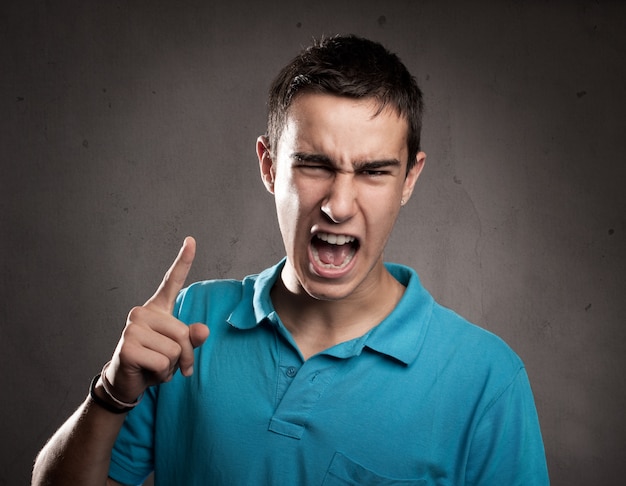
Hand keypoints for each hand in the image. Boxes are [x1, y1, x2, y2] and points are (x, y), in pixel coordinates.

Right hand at [103, 237, 208, 402]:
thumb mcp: (177, 350)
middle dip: (184, 356)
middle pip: (183, 333)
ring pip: (174, 350)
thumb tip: (203, 331)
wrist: (126, 382)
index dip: (183, 261)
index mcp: (156, 309)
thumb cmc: (153, 362)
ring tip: (156, 367)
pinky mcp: (127, 346)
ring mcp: (132, 328)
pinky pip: (162, 362)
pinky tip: (147, 372)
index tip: (191, 240)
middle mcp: (141, 312)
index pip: (171, 281)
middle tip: (174, 366)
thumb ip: (192, 339)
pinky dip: (161, 374)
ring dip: (171, 367)